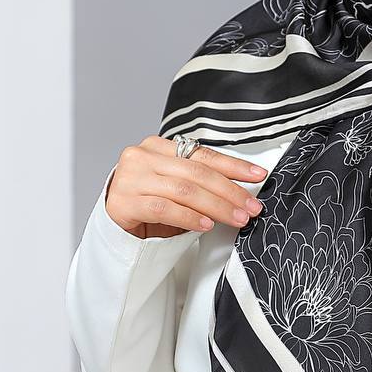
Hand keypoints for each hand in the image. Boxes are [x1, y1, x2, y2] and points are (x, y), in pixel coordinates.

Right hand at [104, 136, 267, 238]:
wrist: (113, 223)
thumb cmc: (148, 202)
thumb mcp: (175, 185)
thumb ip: (199, 180)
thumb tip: (242, 190)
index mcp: (158, 146)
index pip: (203, 155)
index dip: (234, 166)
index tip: (257, 176)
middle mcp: (143, 157)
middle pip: (197, 173)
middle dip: (230, 192)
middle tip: (251, 207)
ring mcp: (131, 178)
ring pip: (184, 191)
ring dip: (216, 207)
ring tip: (236, 218)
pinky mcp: (124, 202)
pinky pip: (164, 209)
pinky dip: (190, 217)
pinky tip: (206, 225)